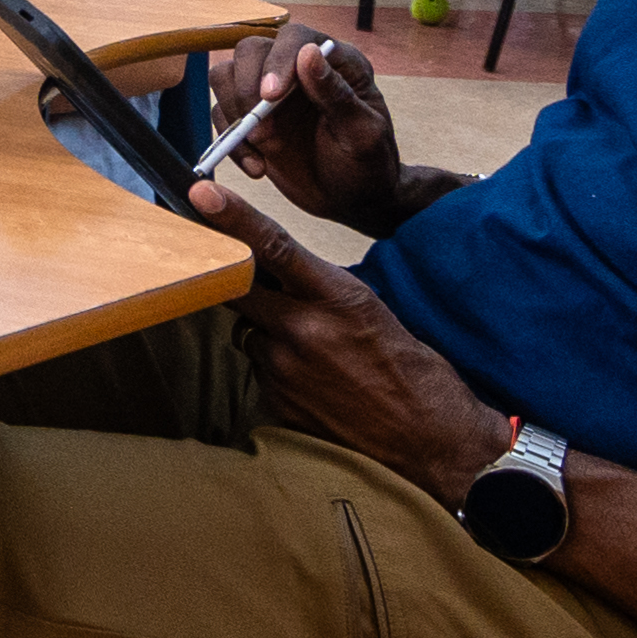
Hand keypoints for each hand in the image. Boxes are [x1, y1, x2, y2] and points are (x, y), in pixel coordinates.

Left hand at [192, 183, 506, 503]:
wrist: (434, 443)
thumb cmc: (418, 374)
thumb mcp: (378, 313)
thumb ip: (324, 292)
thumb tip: (283, 279)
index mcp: (337, 298)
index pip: (275, 248)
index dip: (235, 218)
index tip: (202, 194)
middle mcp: (303, 330)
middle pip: (239, 290)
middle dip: (240, 283)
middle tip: (259, 288)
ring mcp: (285, 369)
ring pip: (250, 333)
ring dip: (269, 335)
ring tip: (315, 354)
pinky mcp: (277, 402)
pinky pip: (262, 372)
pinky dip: (279, 371)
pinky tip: (316, 384)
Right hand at [209, 30, 414, 236]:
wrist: (352, 201)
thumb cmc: (367, 164)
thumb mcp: (362, 134)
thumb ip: (336, 94)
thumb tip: (308, 53)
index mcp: (335, 62)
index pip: (295, 39)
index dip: (278, 60)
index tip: (270, 96)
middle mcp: (297, 69)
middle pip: (250, 50)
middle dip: (246, 86)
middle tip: (258, 125)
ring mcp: (269, 93)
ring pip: (226, 76)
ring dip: (235, 113)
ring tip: (261, 146)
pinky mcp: (249, 118)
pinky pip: (222, 115)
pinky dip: (231, 142)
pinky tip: (258, 166)